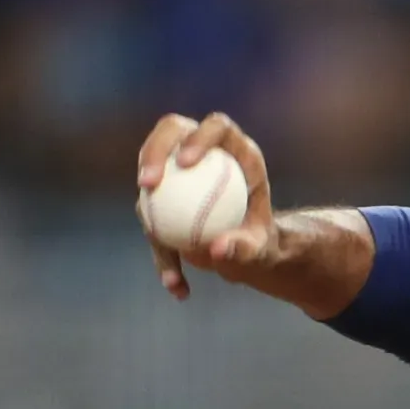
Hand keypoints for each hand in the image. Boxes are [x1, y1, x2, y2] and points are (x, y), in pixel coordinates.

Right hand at [136, 112, 277, 299]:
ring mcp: (180, 170)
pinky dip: (160, 249)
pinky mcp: (165, 194)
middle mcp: (207, 152)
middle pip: (173, 130)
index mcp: (238, 152)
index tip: (184, 162)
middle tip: (148, 184)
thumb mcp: (263, 249)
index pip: (218, 127)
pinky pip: (151, 214)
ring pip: (152, 169)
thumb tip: (218, 249)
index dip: (199, 137)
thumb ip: (246, 247)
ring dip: (146, 200)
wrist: (251, 251)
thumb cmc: (263, 242)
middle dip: (155, 150)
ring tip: (152, 231)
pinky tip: (173, 281)